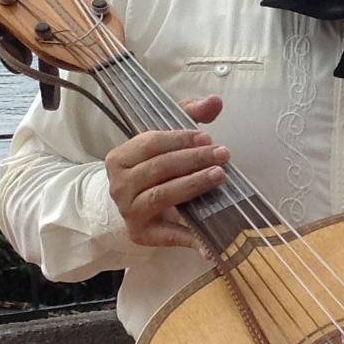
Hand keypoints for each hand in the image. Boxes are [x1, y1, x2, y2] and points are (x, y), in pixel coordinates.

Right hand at [105, 95, 229, 250]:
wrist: (129, 204)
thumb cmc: (151, 167)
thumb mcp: (165, 138)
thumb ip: (189, 115)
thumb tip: (215, 102)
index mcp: (121, 157)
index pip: (151, 143)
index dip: (179, 139)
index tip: (207, 137)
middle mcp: (120, 184)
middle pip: (159, 169)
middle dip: (193, 160)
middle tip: (222, 155)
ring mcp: (129, 210)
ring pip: (161, 196)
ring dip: (192, 186)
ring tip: (219, 176)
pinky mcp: (142, 234)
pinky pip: (169, 235)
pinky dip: (191, 238)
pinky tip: (212, 241)